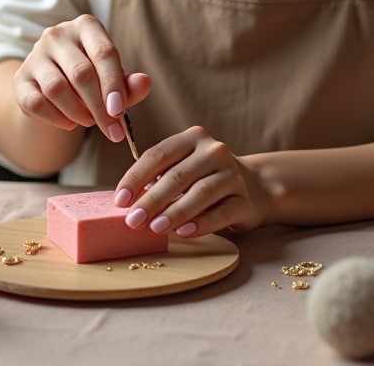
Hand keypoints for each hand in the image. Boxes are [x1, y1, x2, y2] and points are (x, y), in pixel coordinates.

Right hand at [13, 13, 151, 142]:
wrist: (54, 89)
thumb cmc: (92, 80)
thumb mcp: (114, 80)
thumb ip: (130, 85)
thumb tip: (144, 83)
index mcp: (86, 26)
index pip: (104, 53)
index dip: (114, 85)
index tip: (120, 112)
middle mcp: (57, 34)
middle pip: (81, 73)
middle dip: (99, 107)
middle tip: (111, 130)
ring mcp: (35, 55)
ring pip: (57, 89)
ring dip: (77, 113)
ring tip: (89, 120)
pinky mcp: (20, 79)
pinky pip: (36, 103)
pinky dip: (56, 119)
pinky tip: (69, 122)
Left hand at [115, 126, 271, 238]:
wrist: (253, 187)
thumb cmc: (204, 178)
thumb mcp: (182, 168)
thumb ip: (159, 178)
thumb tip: (126, 204)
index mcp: (193, 138)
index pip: (158, 155)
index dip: (136, 178)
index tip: (120, 200)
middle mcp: (214, 151)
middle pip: (177, 176)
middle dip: (151, 200)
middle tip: (132, 221)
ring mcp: (232, 175)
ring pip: (200, 193)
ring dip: (174, 212)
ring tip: (155, 228)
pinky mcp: (245, 200)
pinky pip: (220, 213)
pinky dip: (201, 224)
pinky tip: (183, 233)